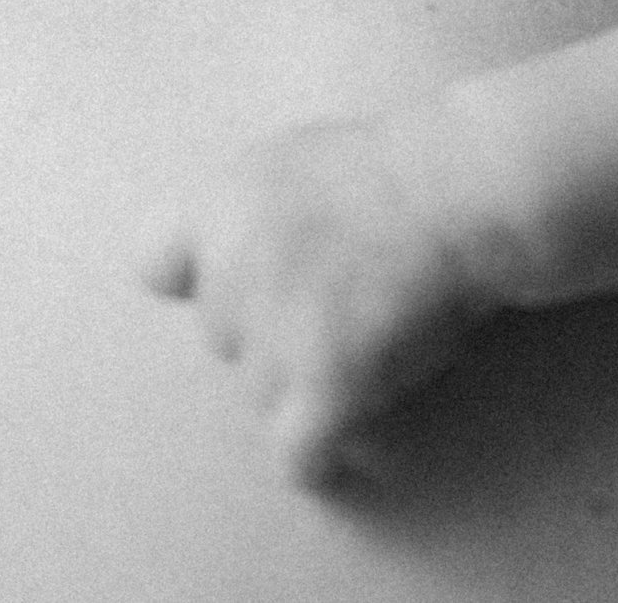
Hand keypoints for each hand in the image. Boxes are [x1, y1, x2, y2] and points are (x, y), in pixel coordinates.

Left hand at [144, 116, 493, 486]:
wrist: (462, 187)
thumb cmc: (395, 169)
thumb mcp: (291, 162)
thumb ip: (245, 216)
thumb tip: (210, 272)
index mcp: (220, 204)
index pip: (155, 264)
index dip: (196, 281)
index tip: (241, 285)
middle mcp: (230, 268)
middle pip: (225, 340)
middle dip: (272, 333)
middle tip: (338, 309)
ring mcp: (274, 332)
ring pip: (263, 399)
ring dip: (306, 388)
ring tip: (369, 351)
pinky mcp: (323, 383)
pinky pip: (298, 455)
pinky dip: (321, 456)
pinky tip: (352, 442)